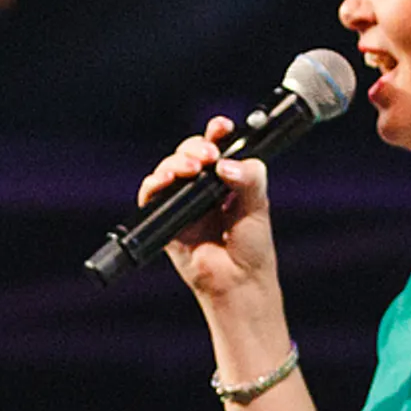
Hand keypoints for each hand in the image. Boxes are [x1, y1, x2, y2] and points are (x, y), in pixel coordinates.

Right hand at [137, 119, 283, 314]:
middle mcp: (203, 186)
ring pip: (170, 168)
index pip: (218, 145)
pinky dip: (154, 184)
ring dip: (176, 161)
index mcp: (228, 178)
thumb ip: (249, 179)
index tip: (221, 127)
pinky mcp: (166, 219)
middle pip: (190, 152)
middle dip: (196, 147)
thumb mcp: (259, 206)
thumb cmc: (252, 248)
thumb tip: (226, 164)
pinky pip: (152, 195)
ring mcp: (183, 201)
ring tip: (191, 169)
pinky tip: (165, 181)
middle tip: (209, 157)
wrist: (238, 283)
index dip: (217, 132)